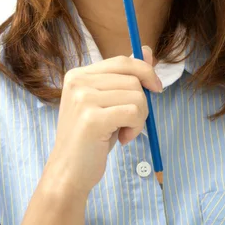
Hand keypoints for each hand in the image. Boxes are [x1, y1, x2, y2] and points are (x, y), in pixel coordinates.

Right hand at [45, 47, 161, 199]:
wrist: (68, 174)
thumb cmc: (92, 139)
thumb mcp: (109, 103)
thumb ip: (125, 77)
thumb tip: (148, 51)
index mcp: (79, 74)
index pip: (122, 61)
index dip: (145, 71)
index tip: (156, 88)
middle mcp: (78, 82)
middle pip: (133, 78)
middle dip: (142, 101)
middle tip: (131, 121)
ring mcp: (83, 99)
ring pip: (137, 95)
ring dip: (139, 118)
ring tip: (123, 132)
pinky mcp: (91, 118)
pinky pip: (134, 112)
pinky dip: (136, 127)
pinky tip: (122, 139)